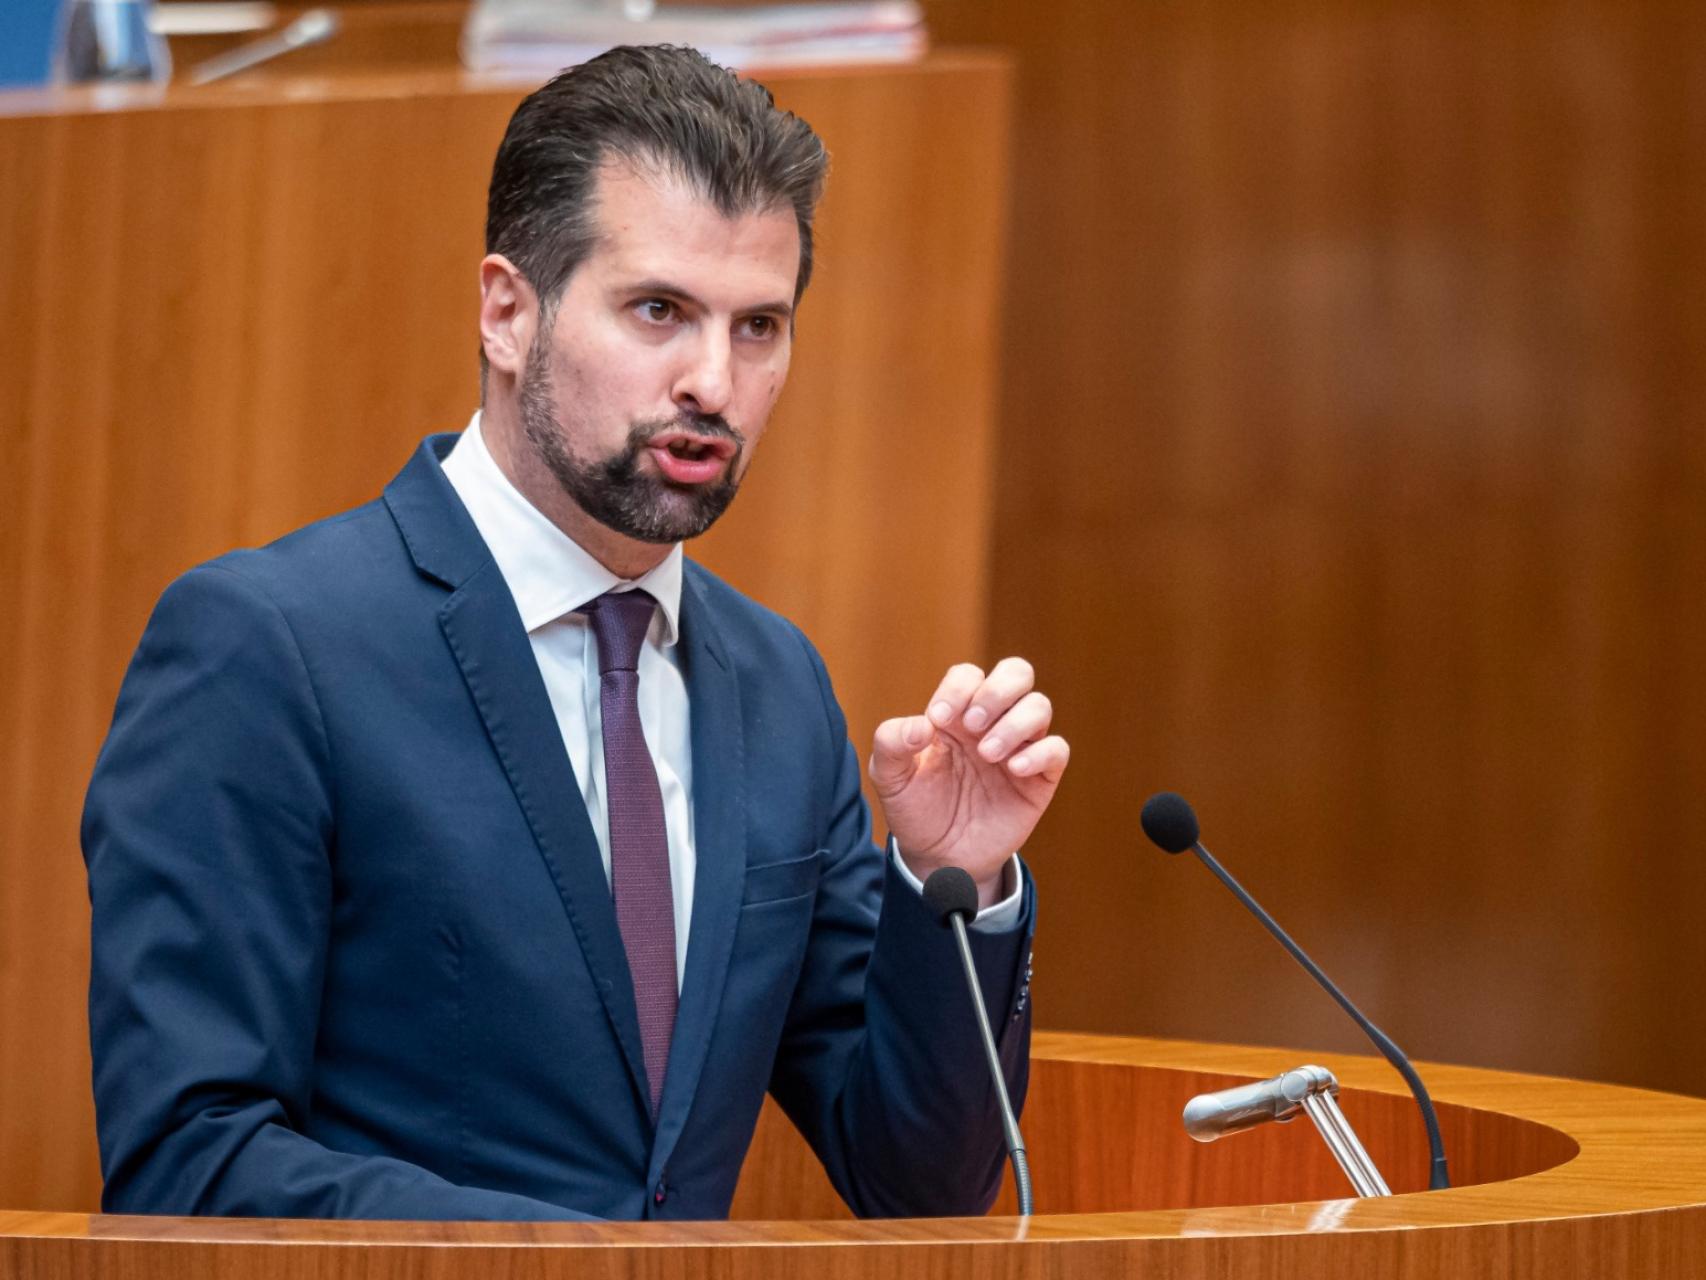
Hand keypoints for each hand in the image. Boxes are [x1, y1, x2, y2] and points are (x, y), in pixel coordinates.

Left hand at [869, 658, 1068, 908]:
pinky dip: (1039, 753)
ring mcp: (1018, 747)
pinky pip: (1056, 750)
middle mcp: (991, 723)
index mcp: (956, 714)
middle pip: (1016, 672)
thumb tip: (921, 724)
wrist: (939, 857)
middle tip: (972, 724)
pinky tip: (1013, 770)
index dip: (958, 688)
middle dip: (998, 689)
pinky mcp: (1039, 778)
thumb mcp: (889, 778)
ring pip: (1039, 706)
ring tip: (987, 754)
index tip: (939, 719)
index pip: (969, 675)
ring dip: (1014, 723)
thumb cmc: (916, 809)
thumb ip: (891, 743)